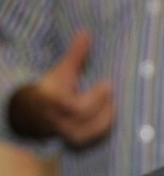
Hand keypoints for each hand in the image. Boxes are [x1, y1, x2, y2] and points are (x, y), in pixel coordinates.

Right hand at [7, 30, 113, 147]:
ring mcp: (69, 135)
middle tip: (113, 92)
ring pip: (96, 130)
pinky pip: (99, 136)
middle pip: (88, 118)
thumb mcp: (63, 70)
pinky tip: (112, 112)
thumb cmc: (54, 87)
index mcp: (54, 103)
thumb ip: (75, 54)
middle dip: (104, 104)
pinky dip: (108, 124)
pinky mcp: (79, 143)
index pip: (78, 106)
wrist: (38, 112)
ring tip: (113, 101)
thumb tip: (86, 33)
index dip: (96, 96)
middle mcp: (60, 122)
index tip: (108, 83)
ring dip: (109, 115)